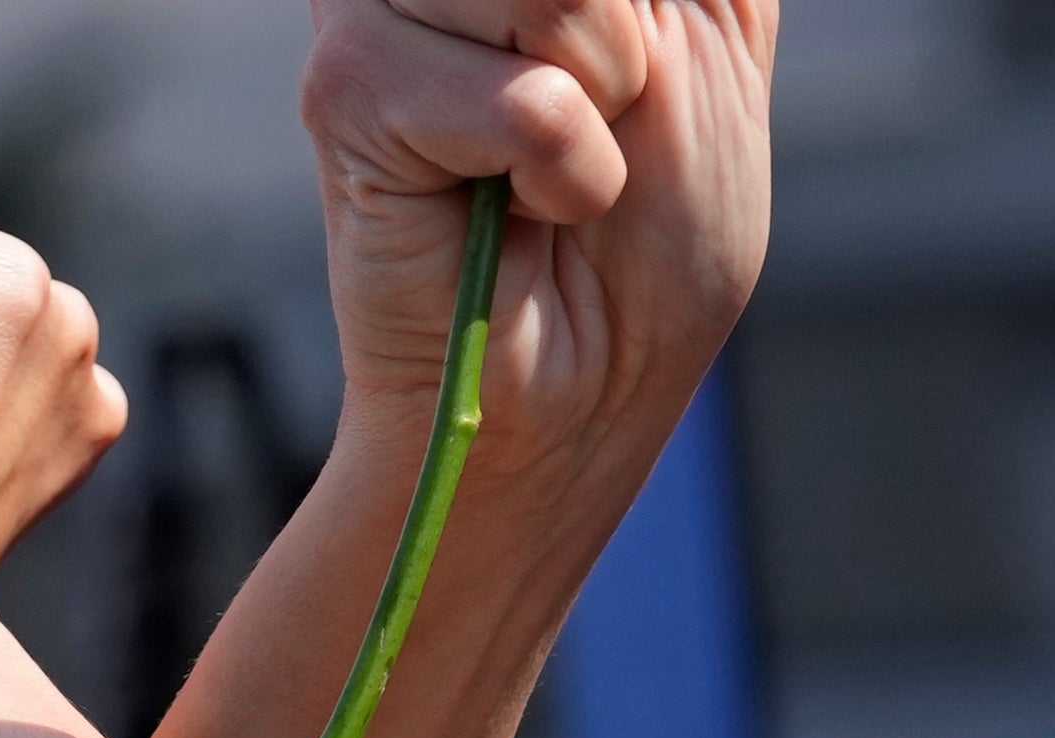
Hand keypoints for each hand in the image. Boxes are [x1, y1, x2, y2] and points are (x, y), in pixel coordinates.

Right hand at [302, 0, 768, 484]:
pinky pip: (523, 96)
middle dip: (638, 35)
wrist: (584, 383)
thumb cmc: (650, 232)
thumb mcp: (709, 38)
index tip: (628, 82)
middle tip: (605, 116)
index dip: (628, 14)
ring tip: (562, 163)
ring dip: (604, 100)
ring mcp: (375, 11)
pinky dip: (563, 169)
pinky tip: (523, 207)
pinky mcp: (345, 93)